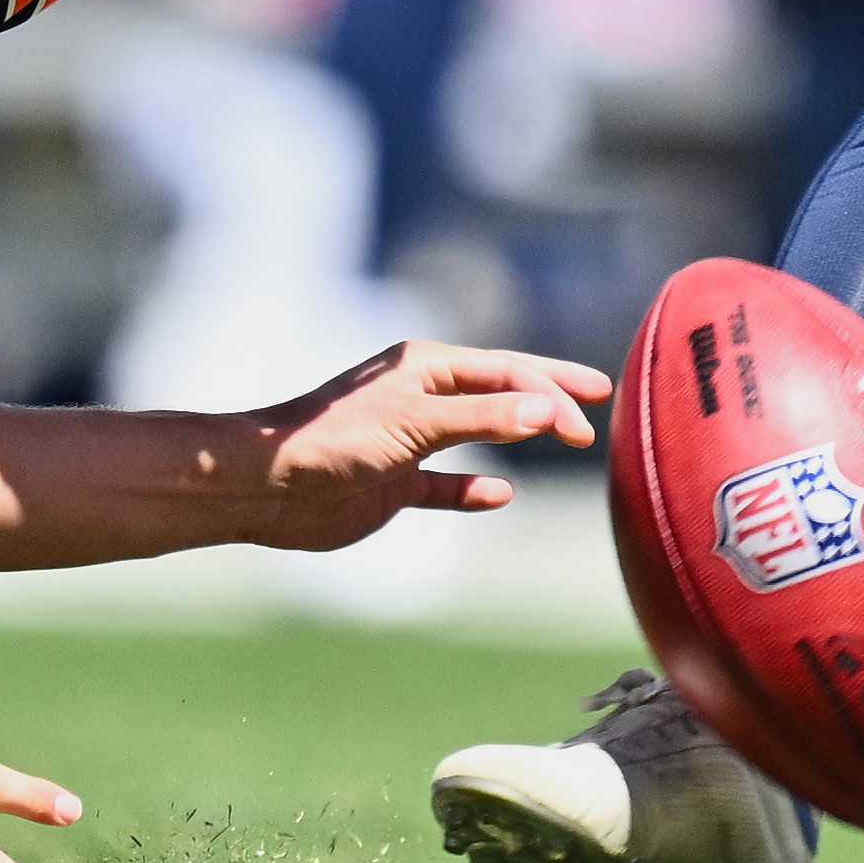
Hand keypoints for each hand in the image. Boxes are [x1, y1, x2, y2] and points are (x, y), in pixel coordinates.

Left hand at [247, 341, 604, 549]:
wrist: (267, 487)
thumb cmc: (334, 441)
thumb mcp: (416, 425)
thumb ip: (484, 419)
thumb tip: (549, 411)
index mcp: (426, 368)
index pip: (506, 372)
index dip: (553, 387)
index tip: (591, 413)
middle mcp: (420, 397)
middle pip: (498, 394)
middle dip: (547, 400)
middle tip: (596, 411)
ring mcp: (408, 440)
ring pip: (477, 432)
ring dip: (517, 435)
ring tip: (561, 436)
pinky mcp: (393, 482)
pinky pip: (445, 483)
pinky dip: (473, 487)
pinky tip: (499, 494)